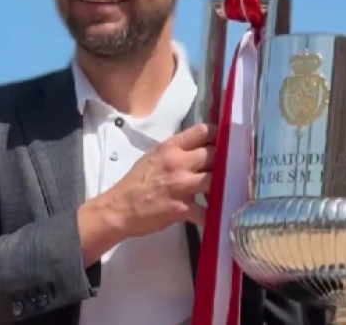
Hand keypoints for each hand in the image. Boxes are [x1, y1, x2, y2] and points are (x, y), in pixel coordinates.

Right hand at [78, 123, 216, 261]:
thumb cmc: (135, 182)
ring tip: (224, 189)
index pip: (202, 131)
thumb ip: (176, 151)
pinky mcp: (182, 209)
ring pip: (215, 179)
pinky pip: (206, 211)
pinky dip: (213, 214)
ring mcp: (181, 186)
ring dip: (222, 185)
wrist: (118, 209)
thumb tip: (198, 147)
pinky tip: (218, 215)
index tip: (224, 141)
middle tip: (227, 168)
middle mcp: (178, 163)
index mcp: (170, 147)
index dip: (218, 135)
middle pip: (214, 154)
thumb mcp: (153, 156)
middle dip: (223, 161)